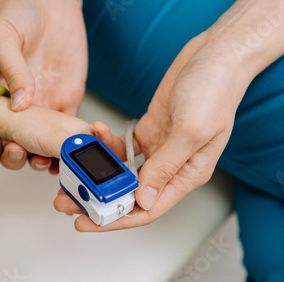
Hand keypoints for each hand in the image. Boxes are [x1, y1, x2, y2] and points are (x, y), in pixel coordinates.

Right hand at [0, 0, 86, 169]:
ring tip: (45, 159)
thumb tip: (19, 104)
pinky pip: (67, 133)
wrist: (52, 2)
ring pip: (39, 146)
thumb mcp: (3, 38)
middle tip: (20, 150)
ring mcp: (43, 108)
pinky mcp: (66, 104)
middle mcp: (18, 107)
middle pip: (11, 145)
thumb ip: (11, 70)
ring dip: (41, 159)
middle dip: (14, 157)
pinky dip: (68, 148)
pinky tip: (69, 154)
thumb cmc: (18, 12)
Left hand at [54, 33, 251, 230]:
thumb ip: (166, 167)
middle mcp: (173, 166)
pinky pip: (122, 146)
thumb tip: (144, 201)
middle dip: (99, 200)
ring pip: (123, 172)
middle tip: (68, 200)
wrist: (216, 56)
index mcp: (188, 174)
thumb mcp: (191, 132)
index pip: (149, 209)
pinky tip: (94, 135)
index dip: (117, 219)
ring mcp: (160, 148)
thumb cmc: (215, 91)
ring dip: (97, 174)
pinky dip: (106, 143)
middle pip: (131, 195)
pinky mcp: (151, 130)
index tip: (88, 222)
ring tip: (71, 172)